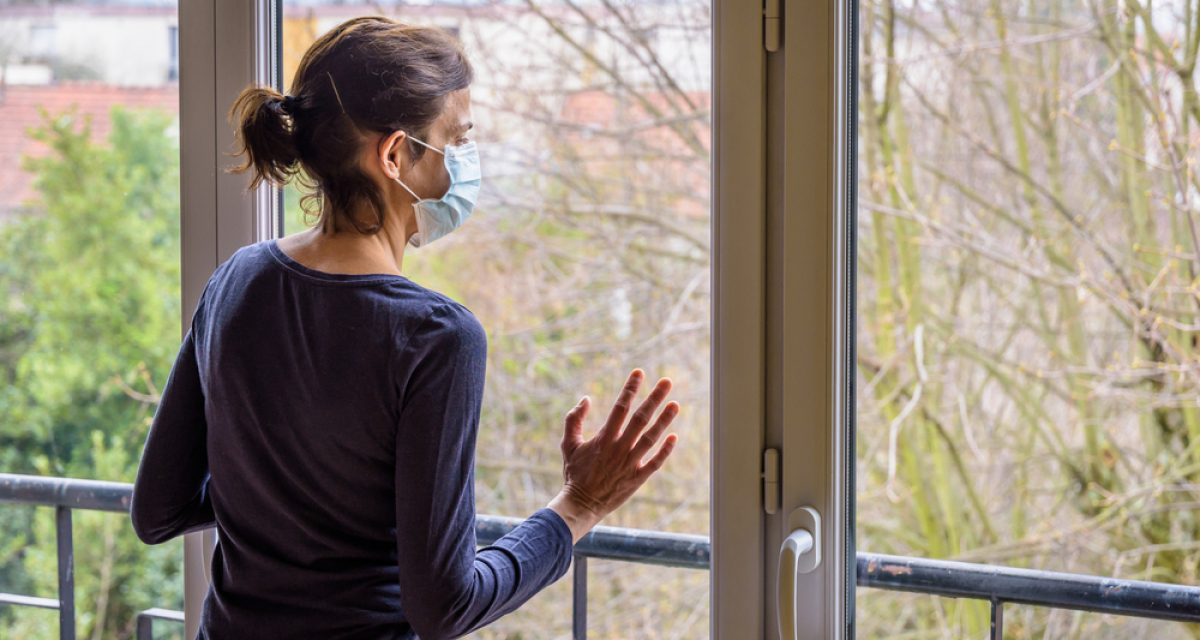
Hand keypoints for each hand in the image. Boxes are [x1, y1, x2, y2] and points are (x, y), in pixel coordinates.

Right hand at [546, 369, 679, 542]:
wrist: (581, 505)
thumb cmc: (574, 474)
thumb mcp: (568, 444)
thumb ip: (574, 420)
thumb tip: (585, 399)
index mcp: (604, 437)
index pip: (621, 407)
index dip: (630, 388)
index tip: (639, 373)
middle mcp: (619, 448)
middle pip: (641, 418)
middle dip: (655, 398)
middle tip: (667, 381)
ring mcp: (630, 463)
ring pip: (651, 438)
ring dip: (664, 420)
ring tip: (676, 404)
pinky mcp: (637, 478)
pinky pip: (655, 462)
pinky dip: (665, 450)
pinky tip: (674, 437)